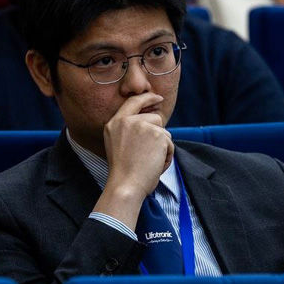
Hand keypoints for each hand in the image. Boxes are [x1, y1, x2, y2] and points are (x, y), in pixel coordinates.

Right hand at [92, 93, 173, 228]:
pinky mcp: (157, 134)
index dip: (148, 97)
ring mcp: (142, 126)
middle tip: (147, 154)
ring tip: (148, 162)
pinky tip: (154, 164)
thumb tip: (153, 120)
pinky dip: (167, 156)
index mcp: (114, 123)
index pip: (133, 101)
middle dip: (158, 134)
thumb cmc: (123, 172)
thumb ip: (129, 130)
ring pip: (164, 132)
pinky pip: (170, 143)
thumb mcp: (117, 144)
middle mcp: (127, 121)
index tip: (158, 97)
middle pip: (155, 118)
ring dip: (162, 148)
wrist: (126, 185)